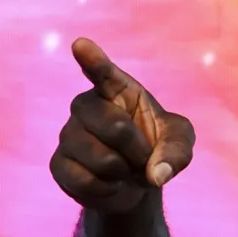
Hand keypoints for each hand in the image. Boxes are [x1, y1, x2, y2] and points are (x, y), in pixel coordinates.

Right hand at [50, 38, 194, 213]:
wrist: (134, 182)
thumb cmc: (155, 150)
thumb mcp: (179, 144)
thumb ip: (177, 151)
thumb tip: (157, 175)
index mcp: (116, 90)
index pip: (102, 72)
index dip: (93, 60)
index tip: (81, 46)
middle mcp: (86, 105)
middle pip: (116, 128)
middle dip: (139, 151)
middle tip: (141, 157)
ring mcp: (68, 133)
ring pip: (101, 159)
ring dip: (123, 174)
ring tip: (123, 170)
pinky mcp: (58, 163)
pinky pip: (86, 182)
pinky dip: (107, 191)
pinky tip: (108, 184)